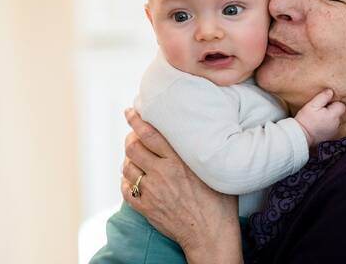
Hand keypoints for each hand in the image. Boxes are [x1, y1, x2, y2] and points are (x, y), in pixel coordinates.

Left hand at [121, 109, 242, 263]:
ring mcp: (151, 191)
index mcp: (178, 161)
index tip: (130, 112)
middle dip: (130, 138)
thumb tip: (200, 132)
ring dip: (128, 159)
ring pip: (127, 167)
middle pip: (132, 148)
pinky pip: (125, 189)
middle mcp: (162, 173)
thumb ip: (200, 152)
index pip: (149, 134)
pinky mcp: (145, 208)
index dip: (136, 120)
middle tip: (134, 136)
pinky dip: (126, 180)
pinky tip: (134, 178)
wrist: (210, 234)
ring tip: (135, 157)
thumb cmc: (219, 202)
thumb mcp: (213, 170)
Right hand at [294, 89, 345, 145]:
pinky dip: (328, 126)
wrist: (301, 136)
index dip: (333, 103)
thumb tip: (330, 92)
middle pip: (339, 113)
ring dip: (330, 118)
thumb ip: (323, 97)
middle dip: (332, 111)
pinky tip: (319, 125)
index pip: (341, 105)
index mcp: (333, 115)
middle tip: (320, 111)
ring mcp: (334, 131)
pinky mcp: (331, 136)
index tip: (325, 104)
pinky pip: (333, 128)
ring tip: (319, 119)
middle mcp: (336, 123)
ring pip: (336, 121)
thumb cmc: (305, 120)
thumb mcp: (312, 105)